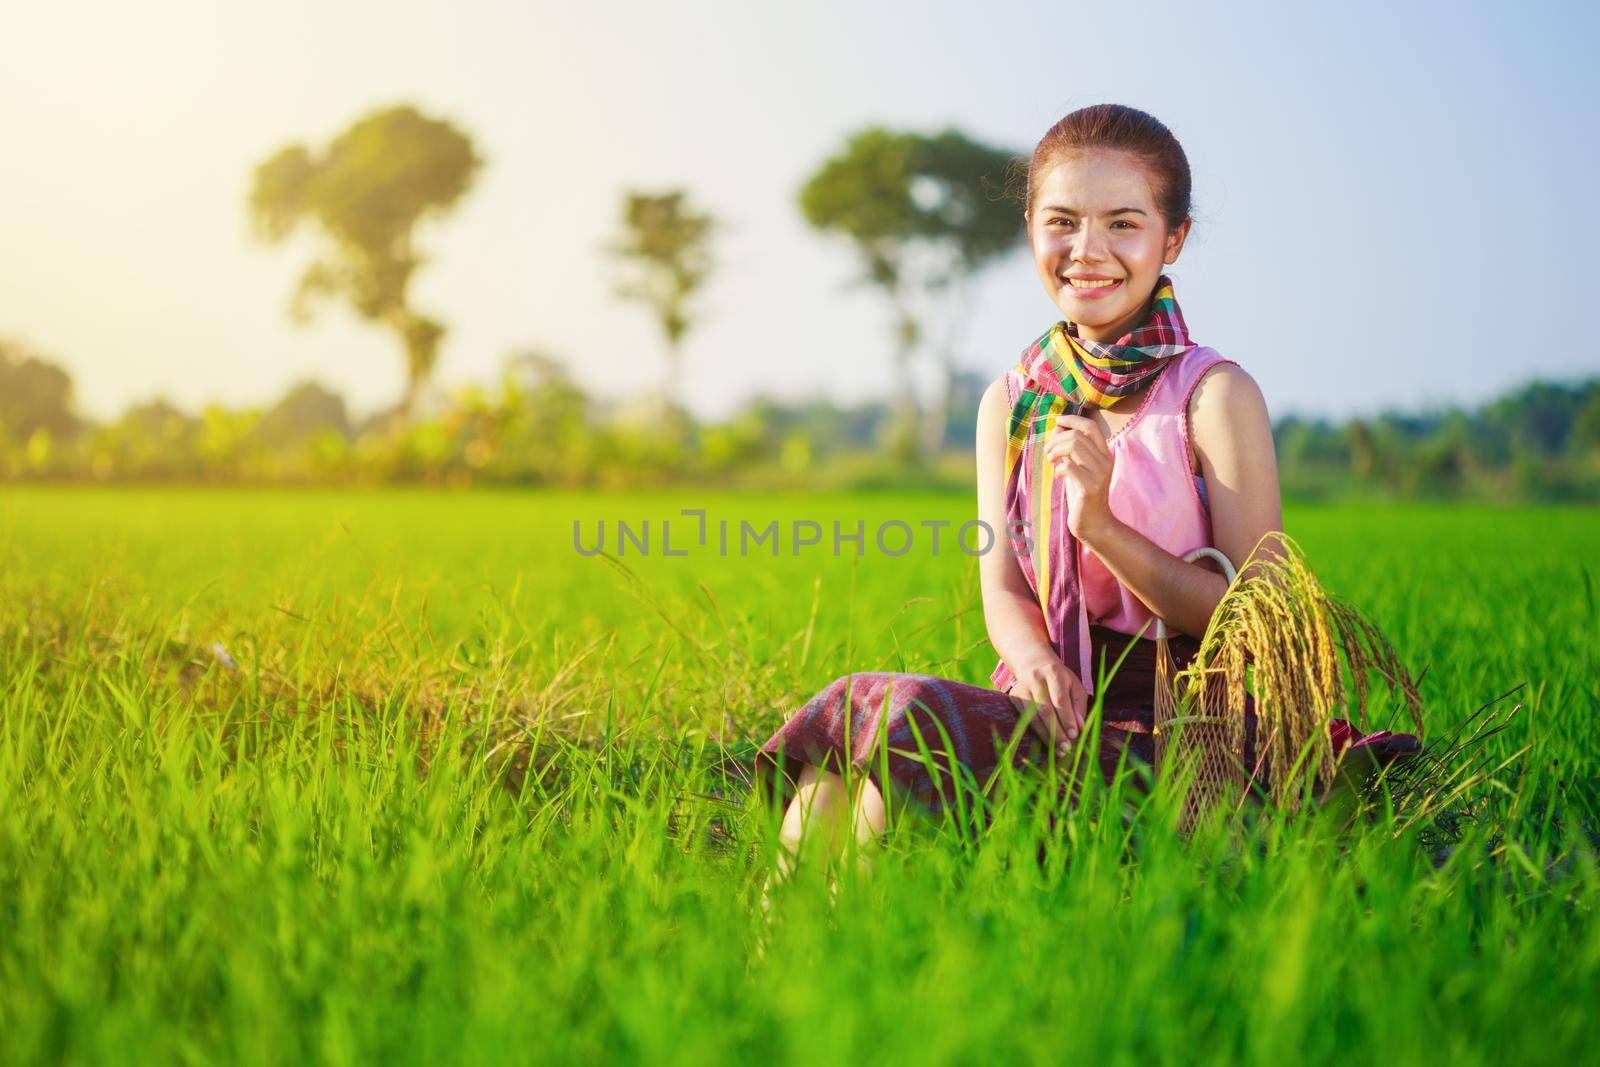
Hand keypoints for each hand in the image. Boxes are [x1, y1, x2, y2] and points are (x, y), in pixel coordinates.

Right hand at [1005, 651, 1087, 754]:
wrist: (1033, 662)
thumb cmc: (1059, 678)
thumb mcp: (1074, 686)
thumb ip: (1079, 706)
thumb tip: (1080, 728)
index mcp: (1054, 673)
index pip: (1060, 699)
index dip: (1066, 719)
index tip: (1074, 735)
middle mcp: (1036, 680)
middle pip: (1045, 710)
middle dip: (1057, 731)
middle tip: (1066, 748)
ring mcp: (1022, 688)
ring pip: (1033, 717)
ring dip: (1046, 736)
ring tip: (1058, 750)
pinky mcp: (1014, 696)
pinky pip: (1024, 719)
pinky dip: (1036, 732)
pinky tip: (1046, 743)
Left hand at [1044, 414, 1115, 542]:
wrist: (1094, 523)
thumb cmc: (1083, 493)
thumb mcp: (1078, 466)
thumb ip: (1071, 448)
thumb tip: (1058, 428)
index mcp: (1105, 453)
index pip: (1091, 427)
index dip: (1073, 420)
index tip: (1058, 421)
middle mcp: (1106, 461)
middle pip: (1077, 436)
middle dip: (1056, 440)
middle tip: (1048, 451)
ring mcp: (1100, 474)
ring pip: (1073, 447)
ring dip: (1055, 451)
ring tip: (1050, 461)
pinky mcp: (1090, 487)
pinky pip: (1069, 467)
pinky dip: (1058, 469)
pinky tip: (1058, 476)